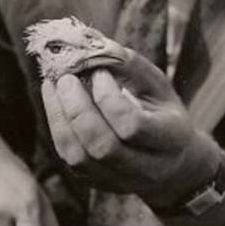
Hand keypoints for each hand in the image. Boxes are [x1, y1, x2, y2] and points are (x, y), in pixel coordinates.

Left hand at [40, 50, 221, 209]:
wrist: (170, 163)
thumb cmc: (161, 114)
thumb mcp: (157, 86)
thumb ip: (129, 65)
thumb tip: (90, 42)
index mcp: (171, 139)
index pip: (133, 126)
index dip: (109, 99)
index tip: (99, 73)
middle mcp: (147, 168)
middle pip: (103, 146)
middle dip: (78, 109)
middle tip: (65, 78)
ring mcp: (121, 181)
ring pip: (80, 158)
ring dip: (60, 118)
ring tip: (53, 86)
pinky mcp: (98, 183)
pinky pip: (70, 159)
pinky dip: (57, 127)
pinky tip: (53, 101)